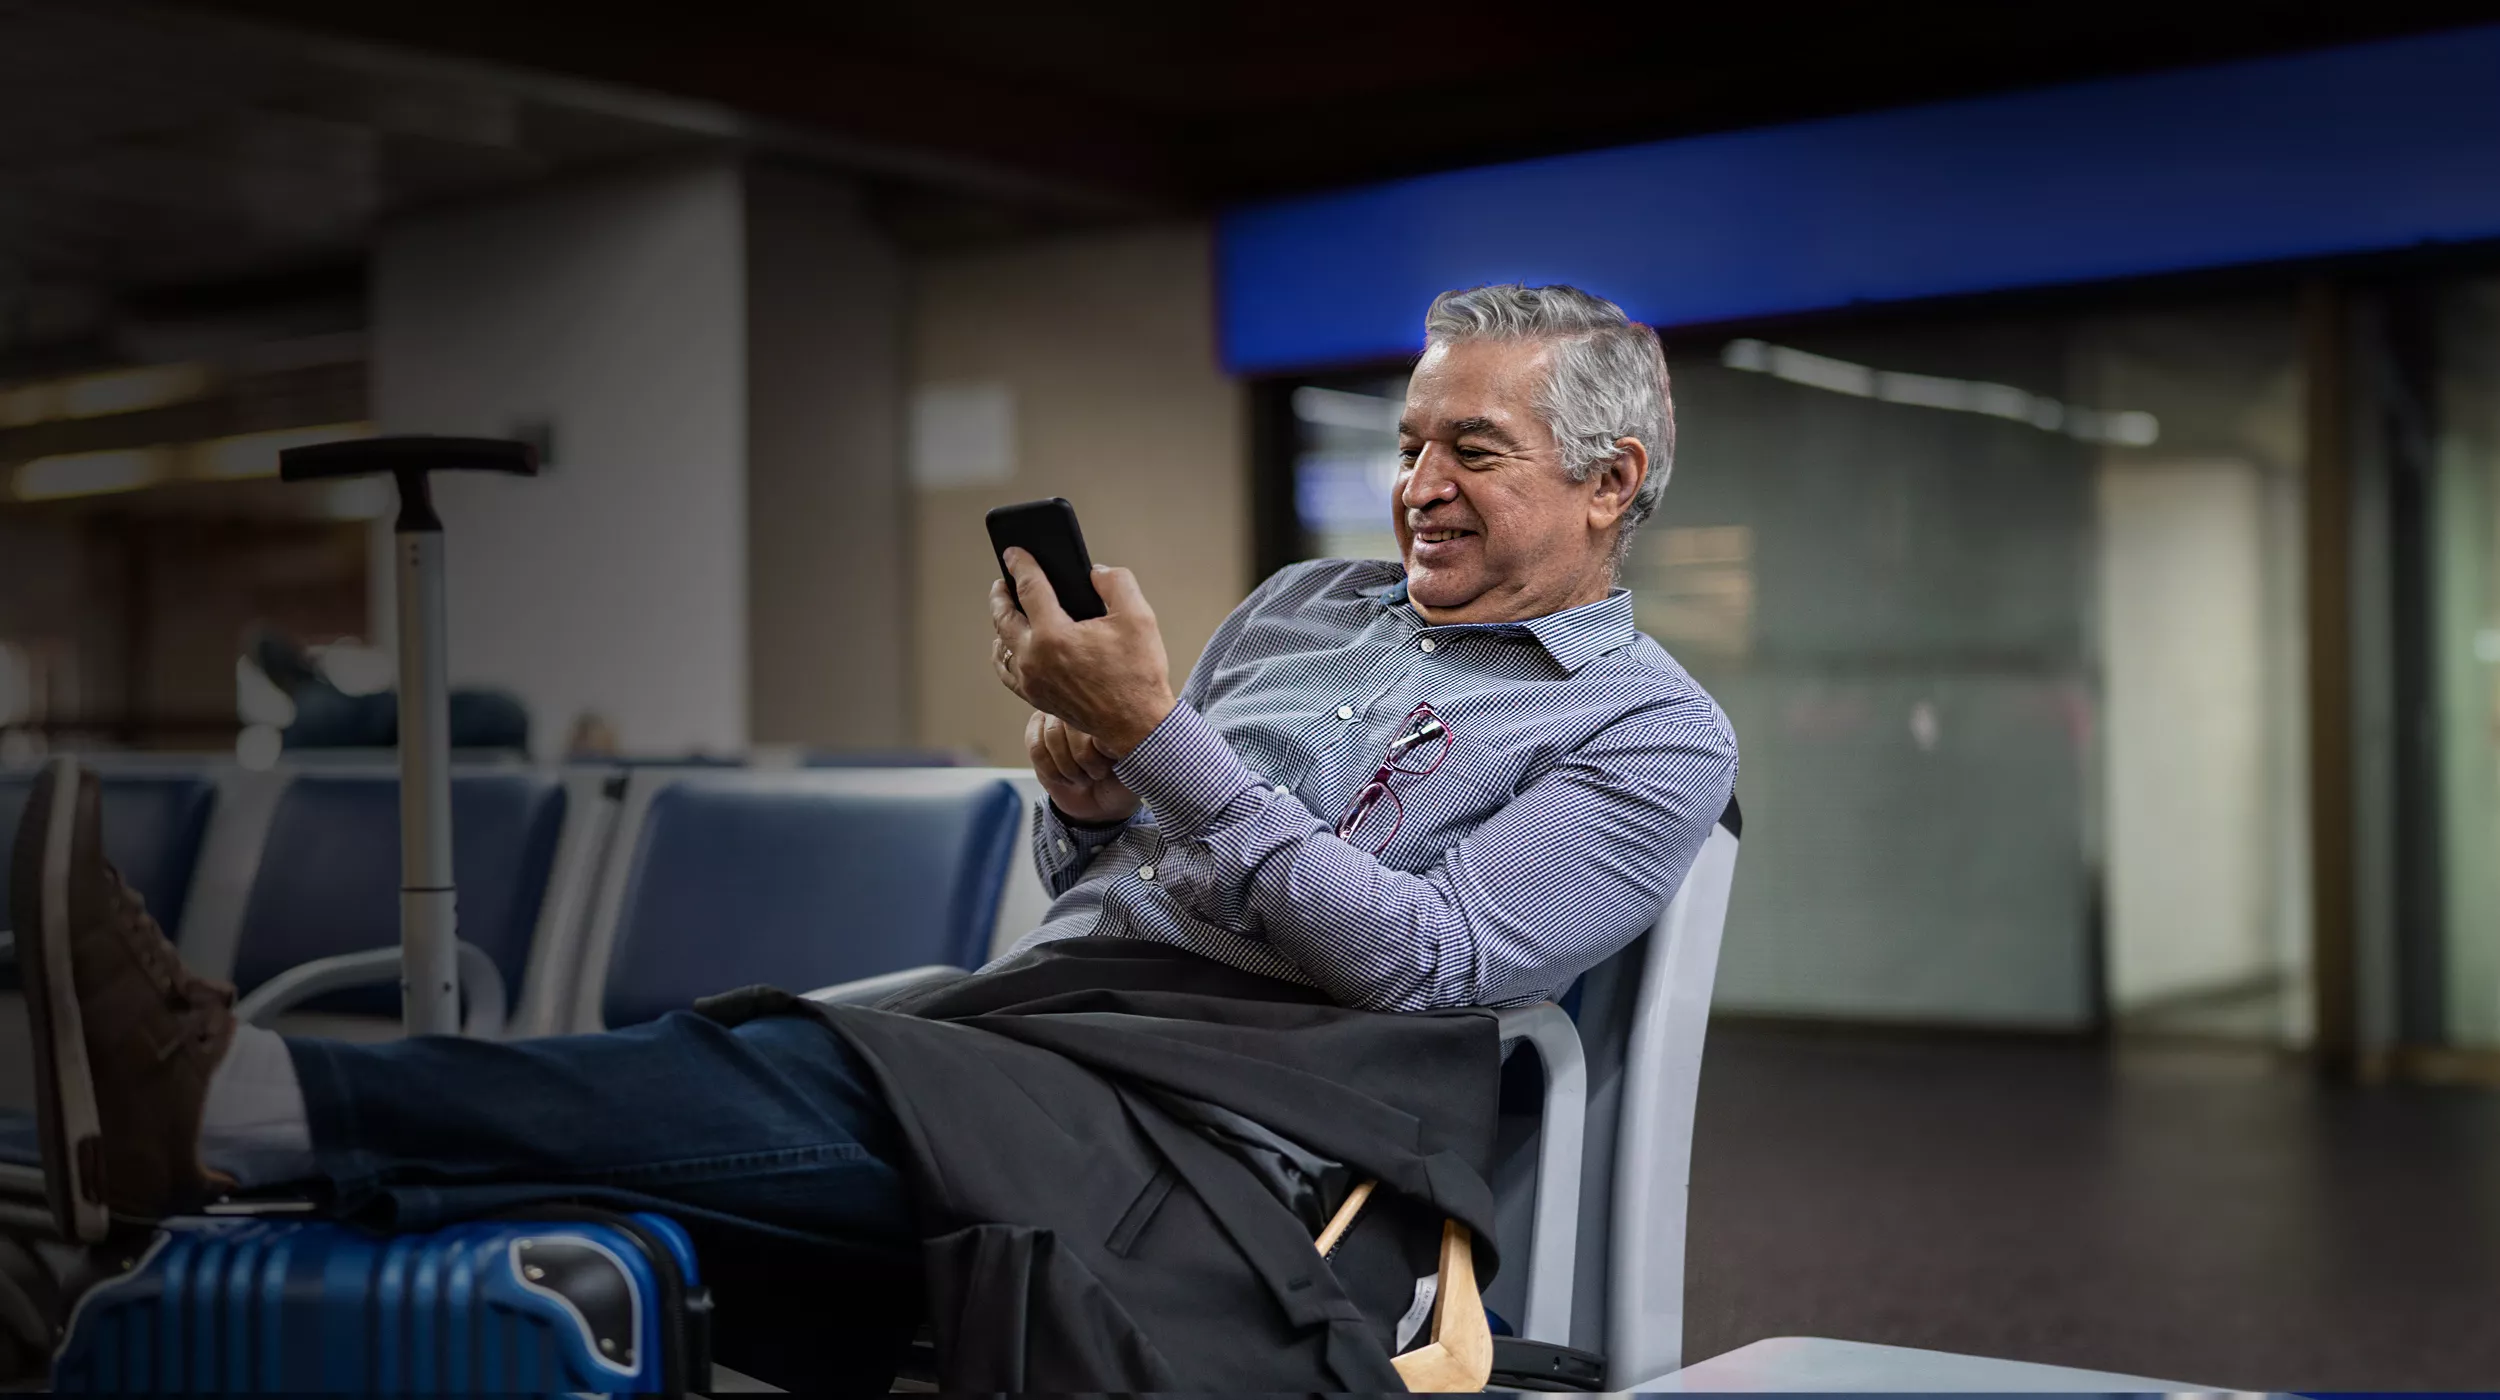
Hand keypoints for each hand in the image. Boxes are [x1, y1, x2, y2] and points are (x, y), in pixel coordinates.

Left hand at [989, 548, 1176, 757]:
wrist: (1137, 724)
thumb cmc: (1138, 674)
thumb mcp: (1138, 616)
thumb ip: (1116, 582)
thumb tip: (1095, 573)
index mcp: (1054, 635)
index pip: (1028, 588)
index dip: (1021, 565)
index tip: (1014, 552)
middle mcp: (1035, 658)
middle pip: (1004, 617)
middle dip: (1002, 594)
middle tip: (1004, 580)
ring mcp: (1032, 681)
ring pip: (1003, 645)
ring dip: (1001, 623)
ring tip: (1007, 609)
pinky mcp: (1036, 697)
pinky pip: (1008, 671)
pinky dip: (1004, 653)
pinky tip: (1009, 645)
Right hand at [1026, 711, 1140, 824]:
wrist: (1102, 803)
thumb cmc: (1121, 780)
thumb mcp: (1133, 764)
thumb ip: (1122, 742)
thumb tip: (1098, 735)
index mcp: (1111, 708)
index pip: (1095, 714)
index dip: (1099, 745)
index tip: (1111, 764)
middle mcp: (1083, 705)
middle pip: (1071, 724)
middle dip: (1083, 758)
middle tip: (1098, 774)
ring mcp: (1057, 716)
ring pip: (1052, 737)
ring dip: (1068, 767)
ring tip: (1084, 777)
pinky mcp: (1037, 731)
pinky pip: (1037, 749)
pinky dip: (1053, 771)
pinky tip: (1066, 779)